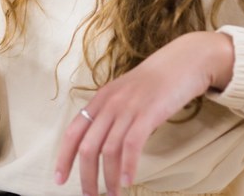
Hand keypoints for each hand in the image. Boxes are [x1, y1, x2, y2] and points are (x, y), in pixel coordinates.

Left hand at [53, 31, 234, 195]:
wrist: (184, 61)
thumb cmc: (156, 82)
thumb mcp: (125, 94)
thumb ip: (112, 114)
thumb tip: (103, 144)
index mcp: (100, 100)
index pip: (73, 132)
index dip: (63, 157)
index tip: (59, 179)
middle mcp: (109, 104)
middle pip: (88, 146)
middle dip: (86, 176)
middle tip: (90, 195)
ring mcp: (128, 108)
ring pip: (109, 150)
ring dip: (109, 178)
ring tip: (113, 195)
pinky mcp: (148, 114)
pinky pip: (131, 145)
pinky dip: (128, 166)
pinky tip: (128, 182)